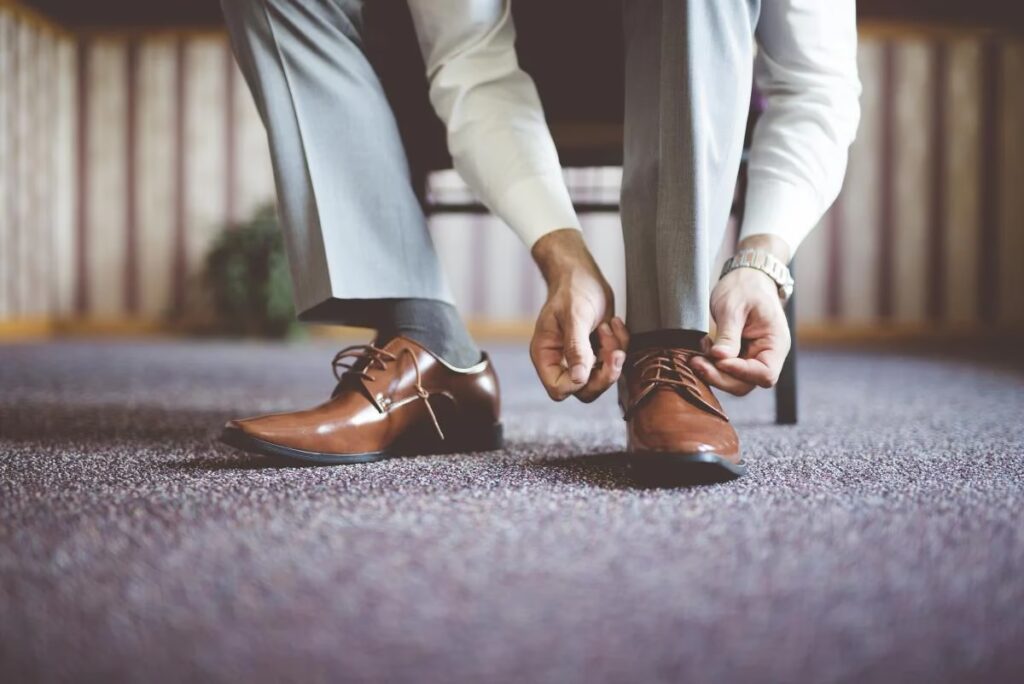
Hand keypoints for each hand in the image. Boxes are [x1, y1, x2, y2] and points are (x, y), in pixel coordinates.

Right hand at [529, 229, 629, 401]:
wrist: (582, 273)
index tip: (592, 358)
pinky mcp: (596, 351)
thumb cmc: (571, 289)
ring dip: (613, 355)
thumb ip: (576, 349)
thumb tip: (578, 380)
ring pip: (601, 378)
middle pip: (584, 390)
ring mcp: (579, 358)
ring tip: (609, 326)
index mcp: (546, 355)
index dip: (579, 382)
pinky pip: (612, 362)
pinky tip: (613, 323)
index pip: (559, 389)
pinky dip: (619, 344)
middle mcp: (560, 361)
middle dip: (604, 372)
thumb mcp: (574, 317)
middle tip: (614, 350)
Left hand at [689, 236, 791, 395]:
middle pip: (746, 383)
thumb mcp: (734, 307)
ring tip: (695, 357)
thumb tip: (720, 358)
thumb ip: (728, 334)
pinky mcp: (739, 357)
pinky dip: (711, 367)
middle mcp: (767, 355)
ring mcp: (753, 358)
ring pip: (734, 381)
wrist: (746, 277)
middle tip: (696, 362)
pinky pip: (726, 371)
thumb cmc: (745, 288)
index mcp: (776, 344)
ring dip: (713, 374)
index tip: (718, 360)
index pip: (765, 373)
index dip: (740, 372)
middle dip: (720, 377)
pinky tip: (699, 354)